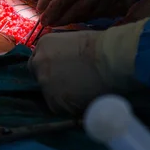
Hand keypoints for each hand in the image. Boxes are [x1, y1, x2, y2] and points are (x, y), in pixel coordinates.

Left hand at [29, 21, 147, 114]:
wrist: (111, 60)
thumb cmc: (101, 46)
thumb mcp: (74, 41)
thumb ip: (62, 53)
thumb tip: (63, 64)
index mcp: (43, 45)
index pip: (38, 62)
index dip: (50, 69)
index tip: (62, 73)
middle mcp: (38, 64)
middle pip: (40, 78)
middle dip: (53, 82)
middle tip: (72, 83)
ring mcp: (45, 85)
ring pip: (49, 94)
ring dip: (61, 95)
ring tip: (81, 92)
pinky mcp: (54, 103)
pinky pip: (60, 107)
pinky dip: (70, 106)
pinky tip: (83, 100)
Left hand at [38, 0, 149, 26]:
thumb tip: (42, 6)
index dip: (54, 9)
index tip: (43, 19)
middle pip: (78, 9)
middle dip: (61, 18)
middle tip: (49, 23)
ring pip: (87, 15)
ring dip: (73, 18)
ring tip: (64, 15)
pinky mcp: (123, 5)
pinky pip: (99, 16)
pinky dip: (88, 15)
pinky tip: (85, 8)